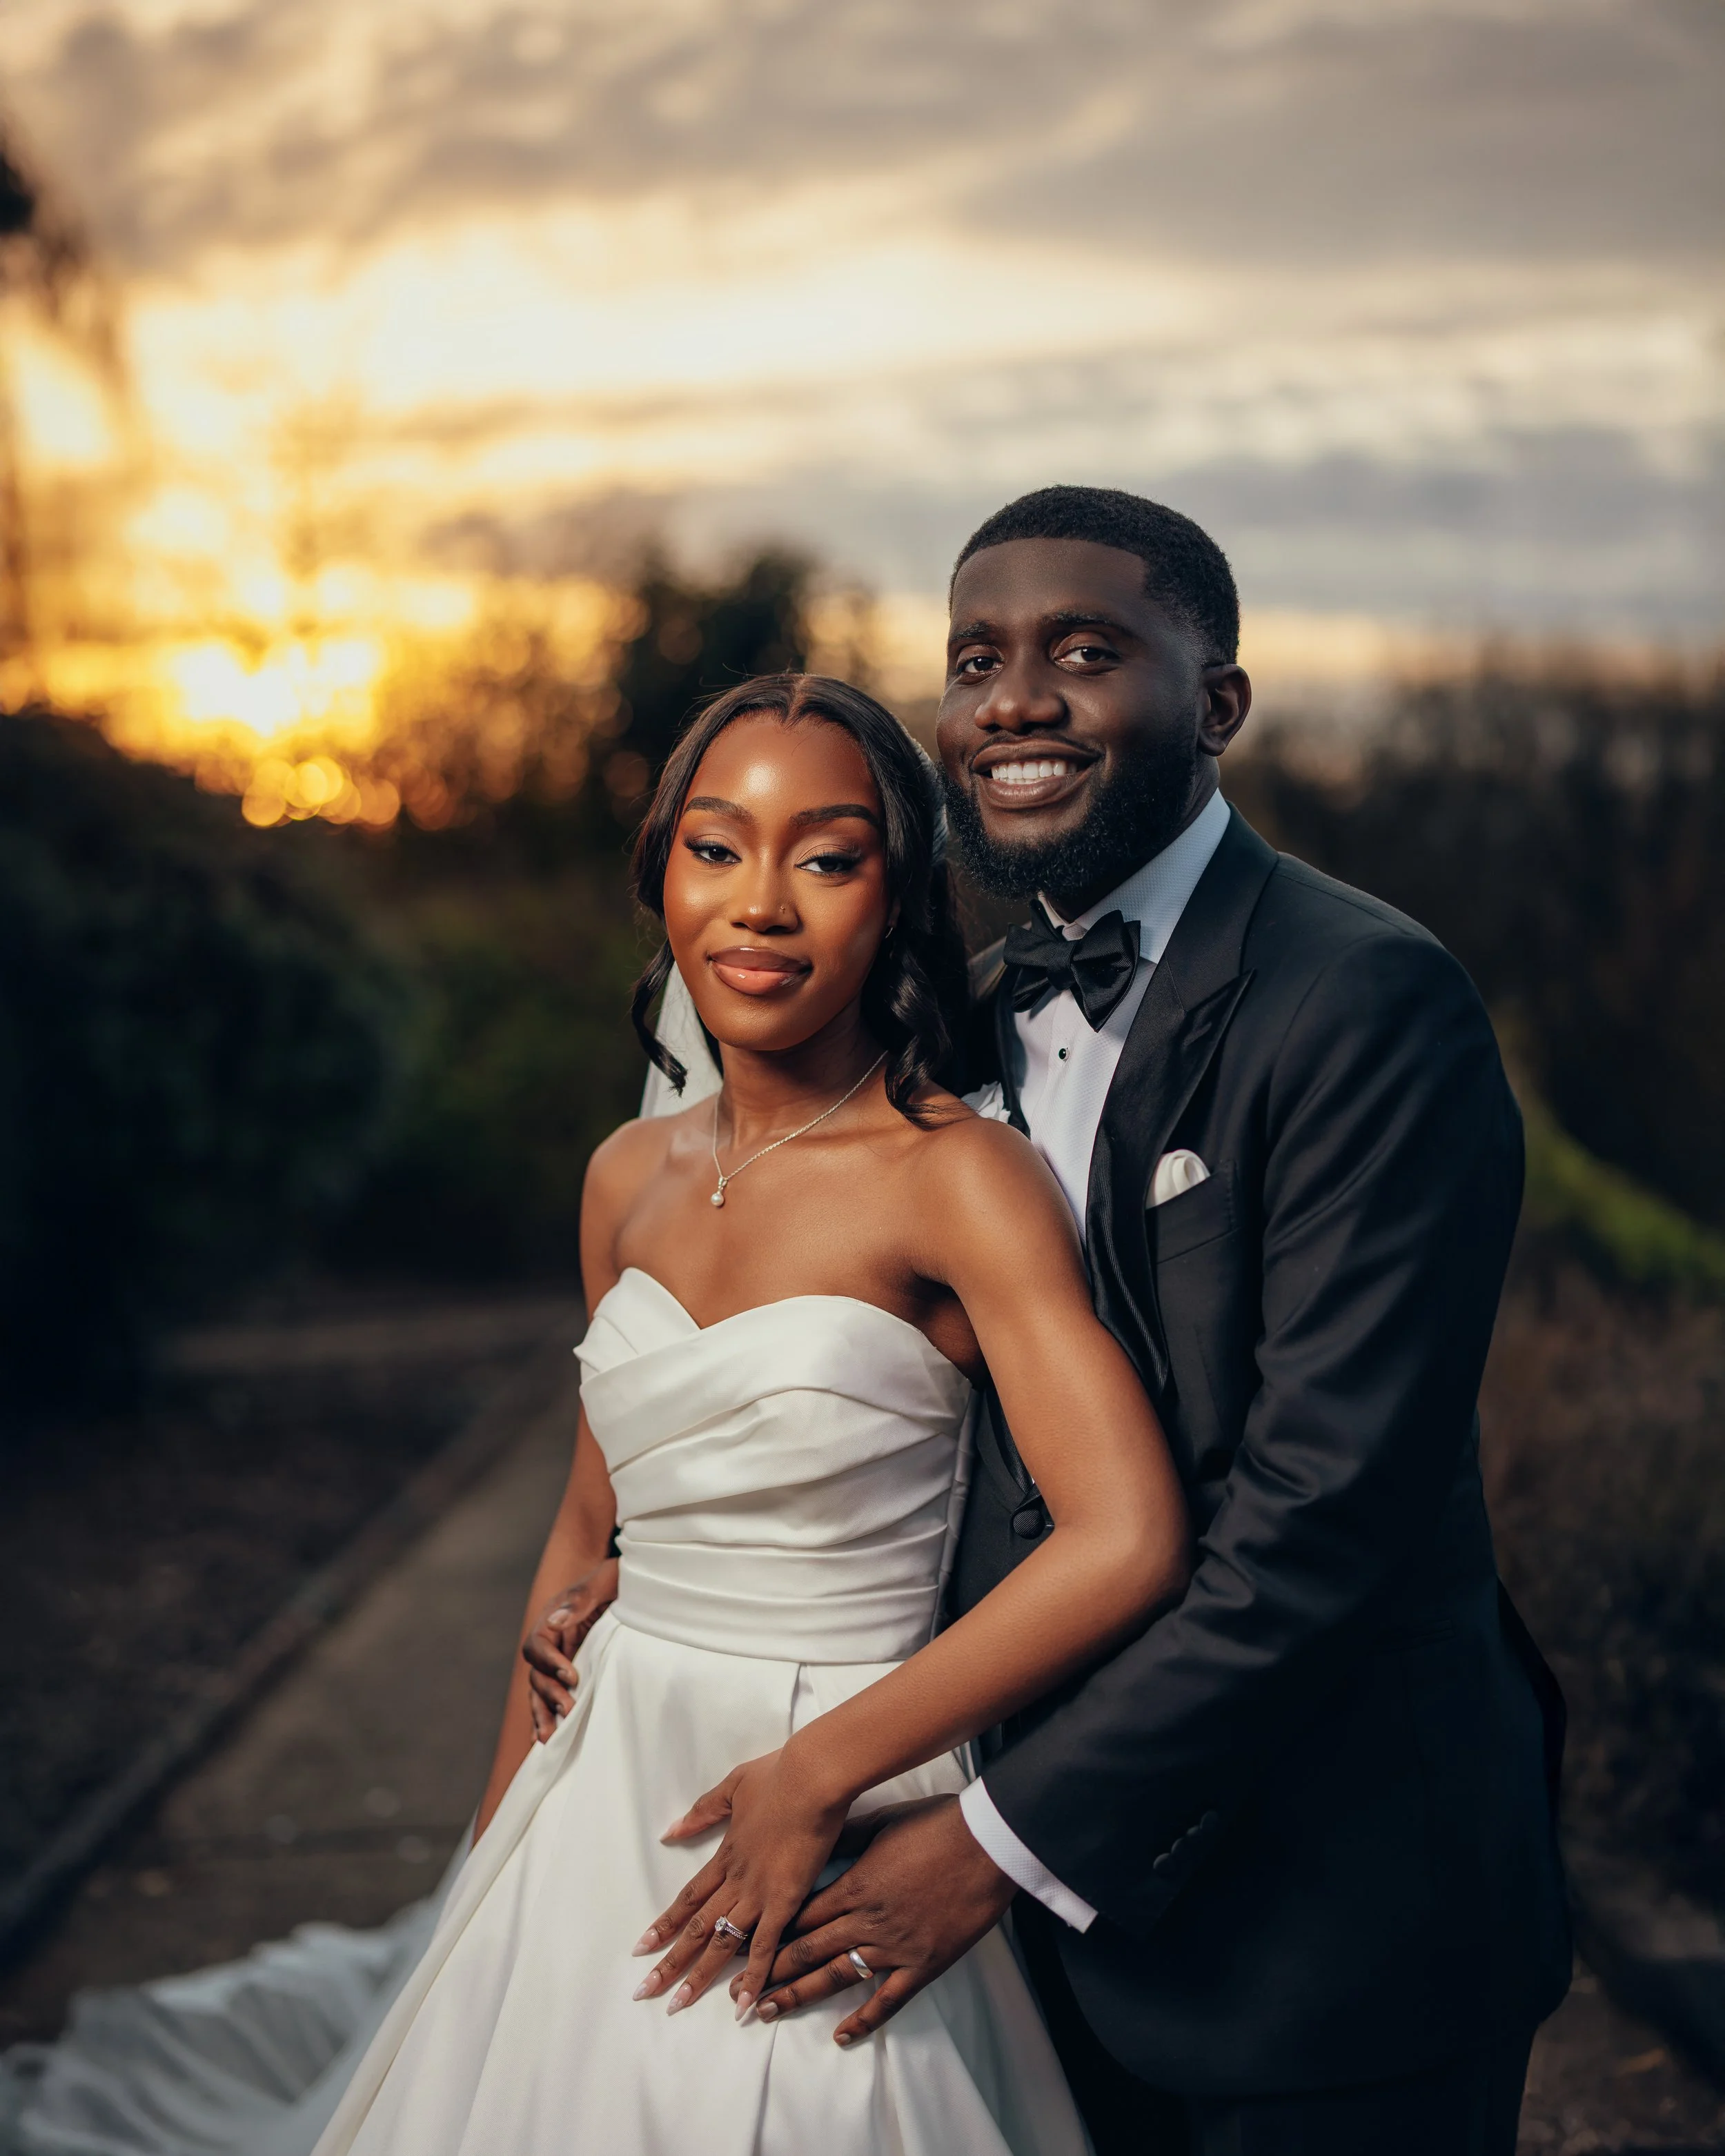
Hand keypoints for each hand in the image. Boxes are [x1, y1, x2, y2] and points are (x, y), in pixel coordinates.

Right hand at [522, 1558, 618, 1739]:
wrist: (640, 1583)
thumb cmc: (622, 1578)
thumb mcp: (606, 1579)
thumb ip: (581, 1598)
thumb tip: (555, 1620)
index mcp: (555, 1617)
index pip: (538, 1644)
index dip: (550, 1662)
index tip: (572, 1676)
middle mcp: (553, 1640)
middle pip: (537, 1672)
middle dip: (549, 1694)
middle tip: (568, 1710)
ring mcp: (562, 1658)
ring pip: (541, 1689)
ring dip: (543, 1712)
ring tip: (549, 1738)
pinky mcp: (574, 1671)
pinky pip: (554, 1694)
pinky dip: (548, 1714)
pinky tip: (547, 1737)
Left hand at [631, 1747, 850, 2019]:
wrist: (811, 1776)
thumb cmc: (778, 1774)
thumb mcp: (732, 1786)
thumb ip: (703, 1811)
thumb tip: (670, 1831)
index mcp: (725, 1854)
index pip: (688, 1898)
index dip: (665, 1924)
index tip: (642, 1947)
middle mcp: (736, 1880)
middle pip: (697, 1927)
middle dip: (670, 1961)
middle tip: (645, 1991)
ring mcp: (758, 1893)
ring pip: (722, 1942)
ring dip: (699, 1975)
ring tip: (678, 2004)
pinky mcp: (784, 1900)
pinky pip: (765, 1946)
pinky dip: (753, 1977)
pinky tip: (743, 2005)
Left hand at [738, 1793, 1015, 2044]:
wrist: (986, 1844)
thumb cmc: (937, 1824)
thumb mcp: (883, 1821)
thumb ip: (847, 1839)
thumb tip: (819, 1842)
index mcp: (853, 1884)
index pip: (799, 1915)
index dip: (767, 1933)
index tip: (742, 1946)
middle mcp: (865, 1920)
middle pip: (806, 1950)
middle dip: (769, 1972)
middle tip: (738, 1994)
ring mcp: (893, 1946)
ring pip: (836, 1977)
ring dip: (798, 1996)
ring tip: (767, 2012)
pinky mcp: (923, 1964)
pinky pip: (888, 2000)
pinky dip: (863, 2020)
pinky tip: (841, 2037)